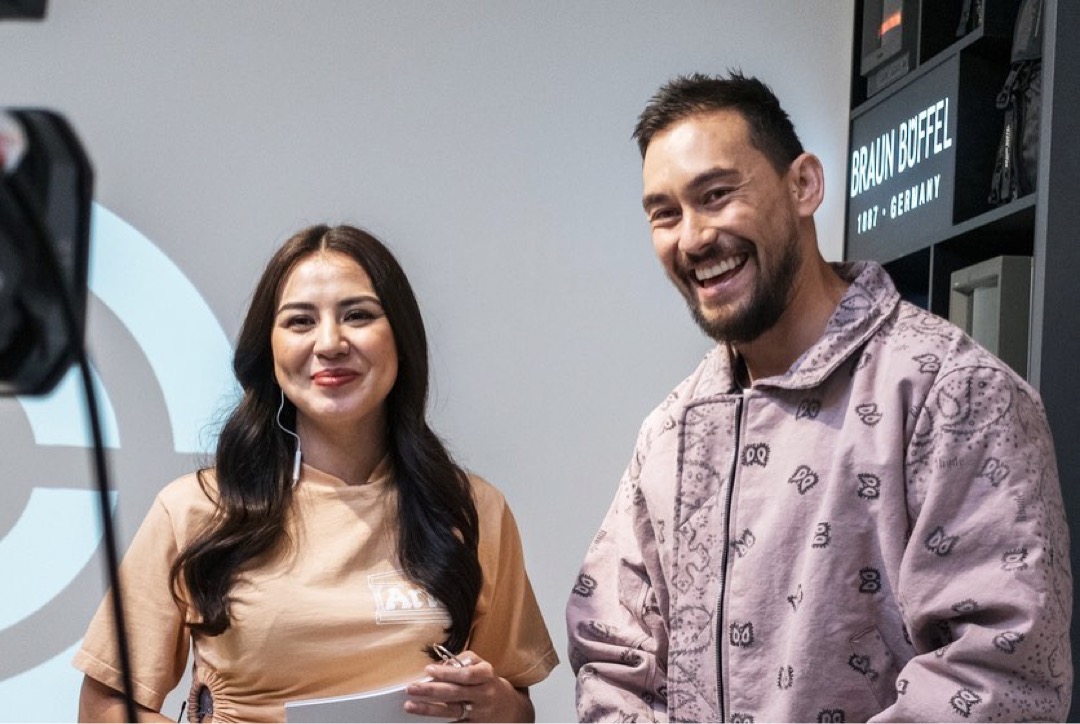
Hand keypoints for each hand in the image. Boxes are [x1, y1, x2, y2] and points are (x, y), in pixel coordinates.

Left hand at [404, 650, 533, 722]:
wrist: (509, 708)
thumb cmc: (488, 682)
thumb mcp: (481, 666)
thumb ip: (463, 661)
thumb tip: (441, 664)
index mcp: (486, 675)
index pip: (466, 674)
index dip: (447, 672)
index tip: (429, 669)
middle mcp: (484, 694)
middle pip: (455, 692)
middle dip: (431, 690)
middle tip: (412, 687)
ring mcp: (479, 711)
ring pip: (452, 710)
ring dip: (429, 708)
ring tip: (410, 705)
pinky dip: (439, 722)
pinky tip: (424, 719)